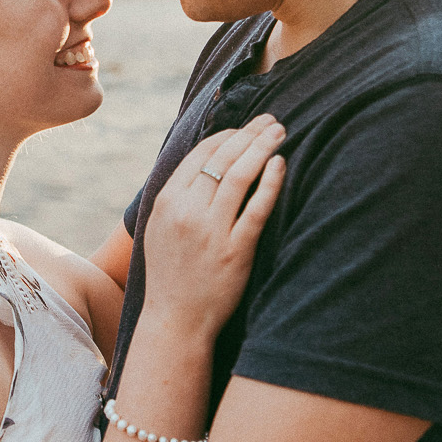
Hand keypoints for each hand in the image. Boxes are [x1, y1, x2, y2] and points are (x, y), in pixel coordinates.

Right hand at [139, 115, 286, 341]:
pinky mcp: (235, 251)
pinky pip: (256, 208)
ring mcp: (211, 231)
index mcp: (167, 202)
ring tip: (280, 132)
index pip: (200, 155)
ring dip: (263, 148)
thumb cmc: (171, 274)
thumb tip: (204, 164)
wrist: (175, 320)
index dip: (227, 136)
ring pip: (239, 176)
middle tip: (271, 120)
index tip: (247, 129)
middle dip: (250, 133)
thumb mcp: (160, 228)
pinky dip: (270, 182)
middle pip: (222, 158)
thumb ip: (178, 197)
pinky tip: (281, 164)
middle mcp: (186, 212)